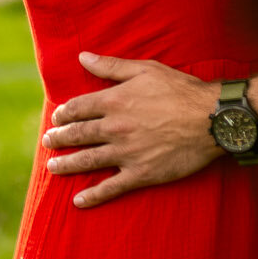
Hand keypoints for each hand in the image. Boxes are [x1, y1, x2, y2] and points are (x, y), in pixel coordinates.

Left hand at [38, 52, 221, 207]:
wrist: (210, 120)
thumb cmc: (180, 90)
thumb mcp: (145, 69)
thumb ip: (111, 66)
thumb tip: (82, 57)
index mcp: (114, 101)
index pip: (77, 108)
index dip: (63, 114)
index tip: (56, 118)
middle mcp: (114, 128)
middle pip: (77, 135)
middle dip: (58, 139)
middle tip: (47, 142)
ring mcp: (126, 153)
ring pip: (87, 160)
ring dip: (66, 165)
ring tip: (52, 167)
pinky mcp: (141, 174)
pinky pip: (111, 187)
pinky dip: (93, 195)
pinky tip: (79, 201)